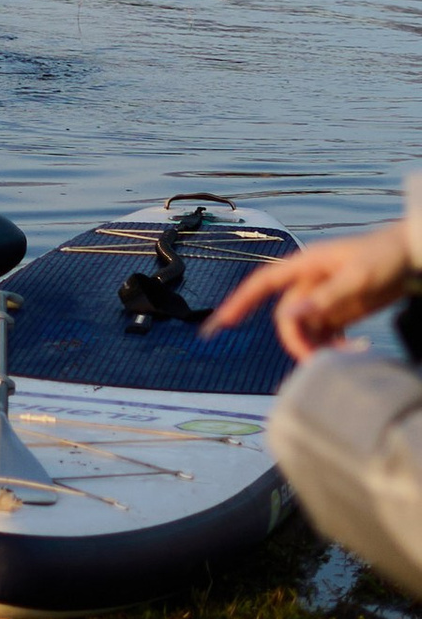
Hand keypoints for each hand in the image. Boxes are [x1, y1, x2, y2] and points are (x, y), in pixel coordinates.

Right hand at [203, 220, 413, 358]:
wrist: (411, 255)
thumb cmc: (384, 257)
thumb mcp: (357, 278)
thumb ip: (325, 297)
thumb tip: (290, 316)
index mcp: (305, 266)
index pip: (261, 284)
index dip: (237, 304)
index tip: (216, 326)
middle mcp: (309, 282)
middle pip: (287, 318)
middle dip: (298, 341)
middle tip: (321, 362)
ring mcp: (324, 297)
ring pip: (306, 329)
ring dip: (319, 347)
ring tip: (349, 353)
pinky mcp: (340, 311)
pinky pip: (325, 334)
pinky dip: (333, 347)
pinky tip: (353, 350)